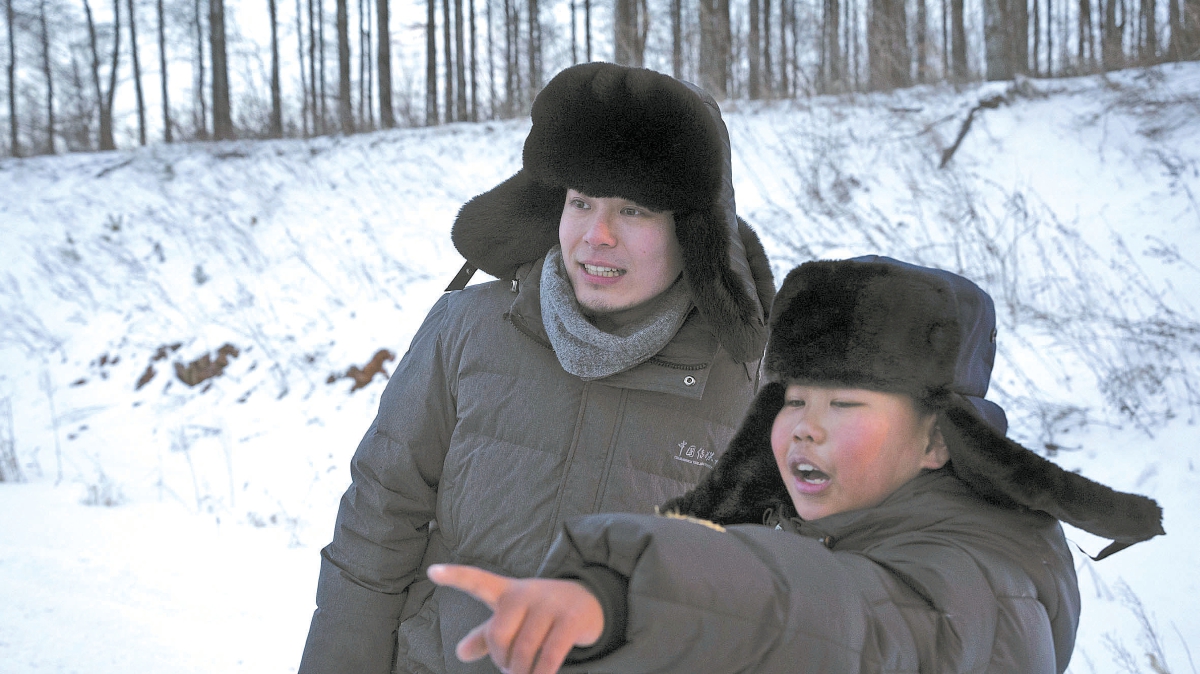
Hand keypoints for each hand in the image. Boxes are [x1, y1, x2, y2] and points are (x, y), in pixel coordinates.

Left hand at [428, 563, 603, 673]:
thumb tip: (460, 653)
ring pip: (524, 650)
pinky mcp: (571, 619)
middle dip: (502, 661)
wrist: (589, 600)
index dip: (455, 577)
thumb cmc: (541, 613)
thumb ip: (486, 635)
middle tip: (510, 670)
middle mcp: (525, 593)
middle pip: (498, 635)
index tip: (432, 572)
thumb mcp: (513, 619)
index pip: (477, 581)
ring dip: (522, 672)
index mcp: (506, 592)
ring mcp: (550, 604)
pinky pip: (550, 656)